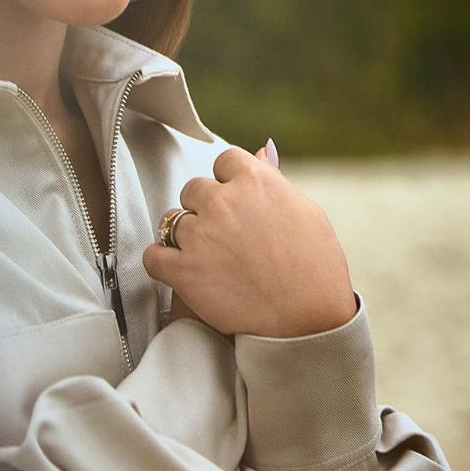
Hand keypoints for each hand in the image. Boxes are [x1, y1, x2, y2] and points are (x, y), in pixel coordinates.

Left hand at [146, 141, 356, 338]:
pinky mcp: (184, 271)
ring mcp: (200, 235)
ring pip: (172, 220)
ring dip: (185, 235)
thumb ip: (274, 179)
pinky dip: (161, 262)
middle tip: (224, 235)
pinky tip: (177, 270)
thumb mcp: (306, 212)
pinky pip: (153, 256)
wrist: (308, 322)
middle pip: (194, 188)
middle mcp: (223, 201)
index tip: (237, 202)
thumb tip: (263, 148)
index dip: (230, 182)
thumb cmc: (316, 268)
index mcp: (255, 180)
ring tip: (206, 257)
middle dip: (205, 207)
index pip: (224, 160)